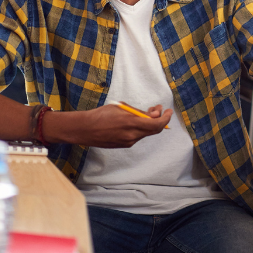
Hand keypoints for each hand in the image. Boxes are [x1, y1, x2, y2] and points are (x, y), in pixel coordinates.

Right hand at [46, 104, 173, 147]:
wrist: (84, 129)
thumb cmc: (101, 115)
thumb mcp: (121, 107)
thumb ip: (138, 112)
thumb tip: (155, 113)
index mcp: (131, 123)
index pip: (157, 124)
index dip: (166, 118)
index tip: (168, 111)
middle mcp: (132, 135)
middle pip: (154, 130)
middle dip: (159, 119)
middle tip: (158, 109)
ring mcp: (128, 142)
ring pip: (145, 133)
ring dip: (149, 123)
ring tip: (145, 112)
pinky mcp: (123, 145)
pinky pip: (137, 136)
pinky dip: (140, 129)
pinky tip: (135, 122)